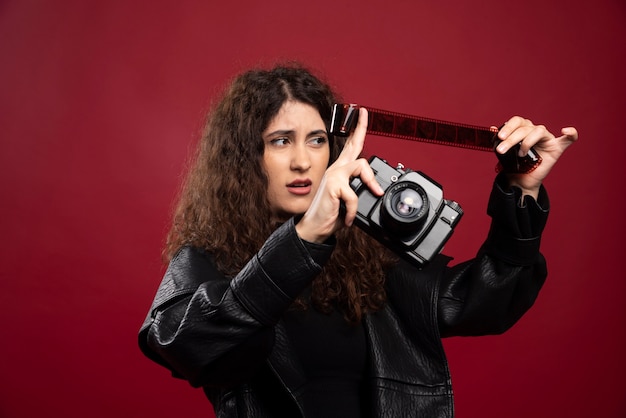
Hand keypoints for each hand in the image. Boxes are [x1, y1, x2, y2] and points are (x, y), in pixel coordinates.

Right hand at [296, 107, 383, 242]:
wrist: (314, 228)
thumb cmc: (330, 215)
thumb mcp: (350, 202)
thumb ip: (359, 191)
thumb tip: (374, 190)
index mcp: (340, 171)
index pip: (350, 147)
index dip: (357, 130)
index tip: (363, 114)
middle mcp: (337, 170)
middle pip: (353, 145)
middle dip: (360, 128)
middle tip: (365, 112)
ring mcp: (334, 176)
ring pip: (361, 165)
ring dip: (370, 183)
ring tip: (372, 195)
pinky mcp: (333, 186)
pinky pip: (354, 193)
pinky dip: (354, 209)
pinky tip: (348, 218)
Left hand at [494, 116, 577, 198]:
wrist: (520, 182)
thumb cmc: (513, 166)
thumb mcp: (504, 153)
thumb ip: (500, 141)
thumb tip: (491, 128)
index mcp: (523, 130)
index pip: (518, 121)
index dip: (509, 127)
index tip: (499, 137)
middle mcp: (535, 132)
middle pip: (525, 127)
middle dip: (512, 138)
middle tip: (501, 150)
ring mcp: (547, 140)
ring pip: (539, 130)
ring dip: (526, 141)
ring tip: (519, 154)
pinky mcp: (556, 149)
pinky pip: (568, 140)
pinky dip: (571, 134)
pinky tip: (566, 131)